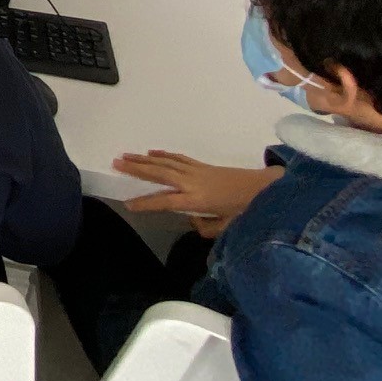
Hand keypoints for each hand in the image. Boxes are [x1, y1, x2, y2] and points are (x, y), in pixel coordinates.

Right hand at [115, 152, 281, 223]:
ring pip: (165, 163)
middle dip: (136, 169)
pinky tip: (152, 153)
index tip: (128, 204)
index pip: (165, 201)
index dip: (146, 203)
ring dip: (144, 159)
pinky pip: (178, 158)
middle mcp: (192, 182)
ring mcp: (197, 171)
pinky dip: (163, 155)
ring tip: (125, 156)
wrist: (265, 189)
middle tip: (116, 163)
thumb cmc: (247, 211)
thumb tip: (191, 222)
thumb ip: (206, 227)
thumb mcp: (227, 227)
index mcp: (196, 200)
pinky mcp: (202, 166)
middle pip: (159, 174)